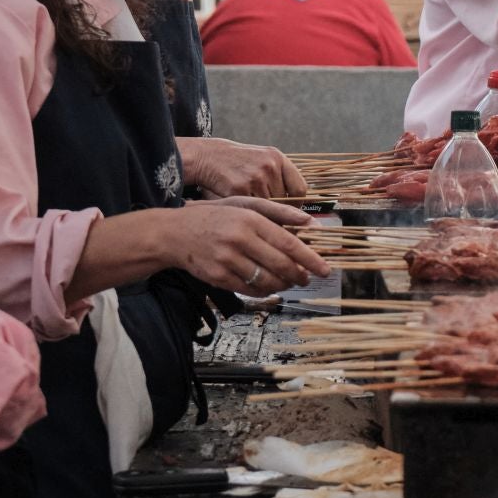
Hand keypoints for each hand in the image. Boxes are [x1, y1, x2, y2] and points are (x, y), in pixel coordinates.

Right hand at [165, 201, 330, 294]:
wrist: (174, 233)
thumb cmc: (215, 217)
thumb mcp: (245, 205)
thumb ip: (279, 212)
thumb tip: (310, 221)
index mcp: (250, 220)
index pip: (288, 243)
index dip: (309, 259)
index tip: (324, 268)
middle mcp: (240, 239)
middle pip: (280, 265)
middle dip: (299, 276)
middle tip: (306, 279)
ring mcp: (227, 259)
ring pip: (266, 280)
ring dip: (282, 285)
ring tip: (288, 282)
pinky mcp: (217, 276)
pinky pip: (248, 290)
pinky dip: (263, 291)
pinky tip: (268, 287)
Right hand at [179, 136, 306, 199]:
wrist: (207, 156)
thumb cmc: (238, 162)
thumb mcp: (262, 160)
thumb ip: (280, 177)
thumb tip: (298, 211)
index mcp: (278, 157)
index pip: (299, 189)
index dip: (296, 204)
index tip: (289, 211)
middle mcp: (269, 166)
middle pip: (284, 201)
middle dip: (275, 208)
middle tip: (266, 210)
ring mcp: (255, 177)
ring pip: (269, 207)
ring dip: (261, 210)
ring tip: (250, 204)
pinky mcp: (239, 188)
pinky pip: (252, 208)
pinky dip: (248, 210)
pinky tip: (240, 204)